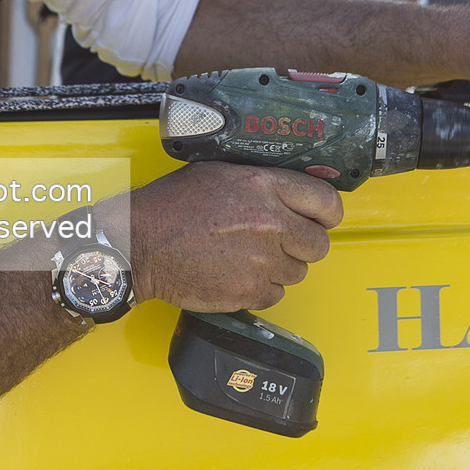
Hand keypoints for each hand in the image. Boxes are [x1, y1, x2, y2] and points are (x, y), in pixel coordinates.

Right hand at [122, 162, 343, 311]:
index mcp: (263, 186)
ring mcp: (261, 261)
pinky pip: (275, 294)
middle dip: (303, 245)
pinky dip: (260, 289)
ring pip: (298, 272)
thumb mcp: (220, 174)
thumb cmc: (172, 206)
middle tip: (282, 242)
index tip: (324, 219)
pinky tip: (237, 274)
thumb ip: (262, 183)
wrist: (140, 244)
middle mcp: (269, 222)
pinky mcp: (249, 291)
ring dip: (280, 268)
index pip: (327, 201)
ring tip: (249, 257)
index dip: (329, 214)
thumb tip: (293, 192)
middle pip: (319, 244)